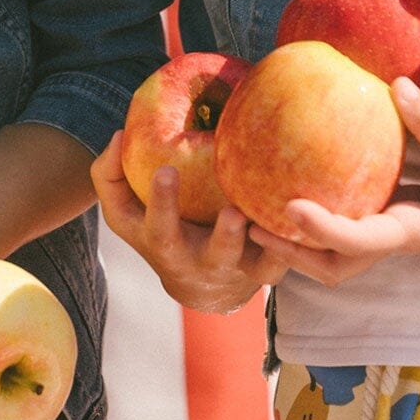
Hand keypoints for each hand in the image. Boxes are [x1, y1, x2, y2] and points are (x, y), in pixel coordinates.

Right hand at [91, 132, 285, 313]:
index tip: (166, 170)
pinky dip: (297, 245)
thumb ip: (110, 175)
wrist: (200, 286)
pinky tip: (308, 219)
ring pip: (257, 265)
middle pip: (213, 255)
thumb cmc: (159, 229)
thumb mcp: (125, 211)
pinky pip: (287, 262)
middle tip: (233, 212)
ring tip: (283, 220)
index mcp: (166, 247)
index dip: (162, 203)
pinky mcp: (268, 270)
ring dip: (270, 245)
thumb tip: (121, 133)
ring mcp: (238, 269)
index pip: (158, 228)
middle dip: (223, 236)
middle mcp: (203, 263)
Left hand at [247, 77, 419, 285]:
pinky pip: (352, 222)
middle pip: (334, 264)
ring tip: (254, 208)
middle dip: (291, 252)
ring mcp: (395, 232)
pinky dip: (324, 214)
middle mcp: (397, 238)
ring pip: (338, 252)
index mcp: (415, 232)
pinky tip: (295, 181)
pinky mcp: (397, 218)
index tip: (287, 207)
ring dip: (299, 240)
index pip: (361, 241)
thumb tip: (395, 86)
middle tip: (249, 221)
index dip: (323, 229)